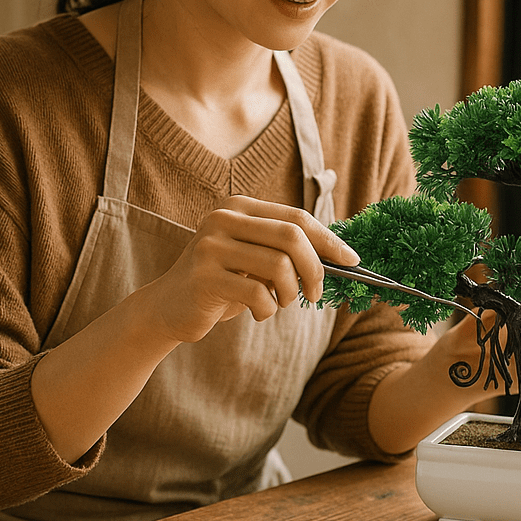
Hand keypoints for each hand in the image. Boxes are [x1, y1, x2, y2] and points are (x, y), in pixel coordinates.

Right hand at [145, 196, 359, 344]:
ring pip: (278, 267)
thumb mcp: (255, 259)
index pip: (296, 217)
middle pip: (292, 237)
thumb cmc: (223, 284)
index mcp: (239, 207)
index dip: (329, 239)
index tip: (352, 260)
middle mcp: (223, 218)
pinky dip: (267, 310)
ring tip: (279, 303)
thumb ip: (286, 250)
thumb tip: (342, 257)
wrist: (168, 308)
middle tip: (316, 294)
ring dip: (289, 294)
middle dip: (314, 269)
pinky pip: (258, 294)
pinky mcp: (203, 277)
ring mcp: (210, 246)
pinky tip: (257, 312)